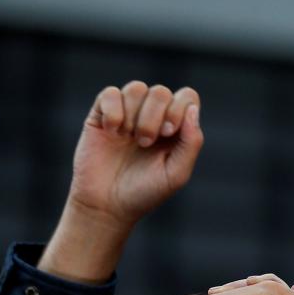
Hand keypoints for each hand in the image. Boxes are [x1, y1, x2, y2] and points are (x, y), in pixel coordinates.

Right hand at [69, 81, 202, 225]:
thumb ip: (191, 142)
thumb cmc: (145, 192)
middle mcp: (152, 117)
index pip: (187, 97)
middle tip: (146, 142)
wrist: (107, 205)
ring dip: (134, 113)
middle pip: (161, 92)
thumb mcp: (176, 173)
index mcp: (175, 129)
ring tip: (129, 138)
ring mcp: (126, 114)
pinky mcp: (101, 116)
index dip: (179, 108)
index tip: (168, 133)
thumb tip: (192, 109)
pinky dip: (113, 110)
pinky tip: (112, 131)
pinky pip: (109, 93)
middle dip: (155, 115)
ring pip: (136, 88)